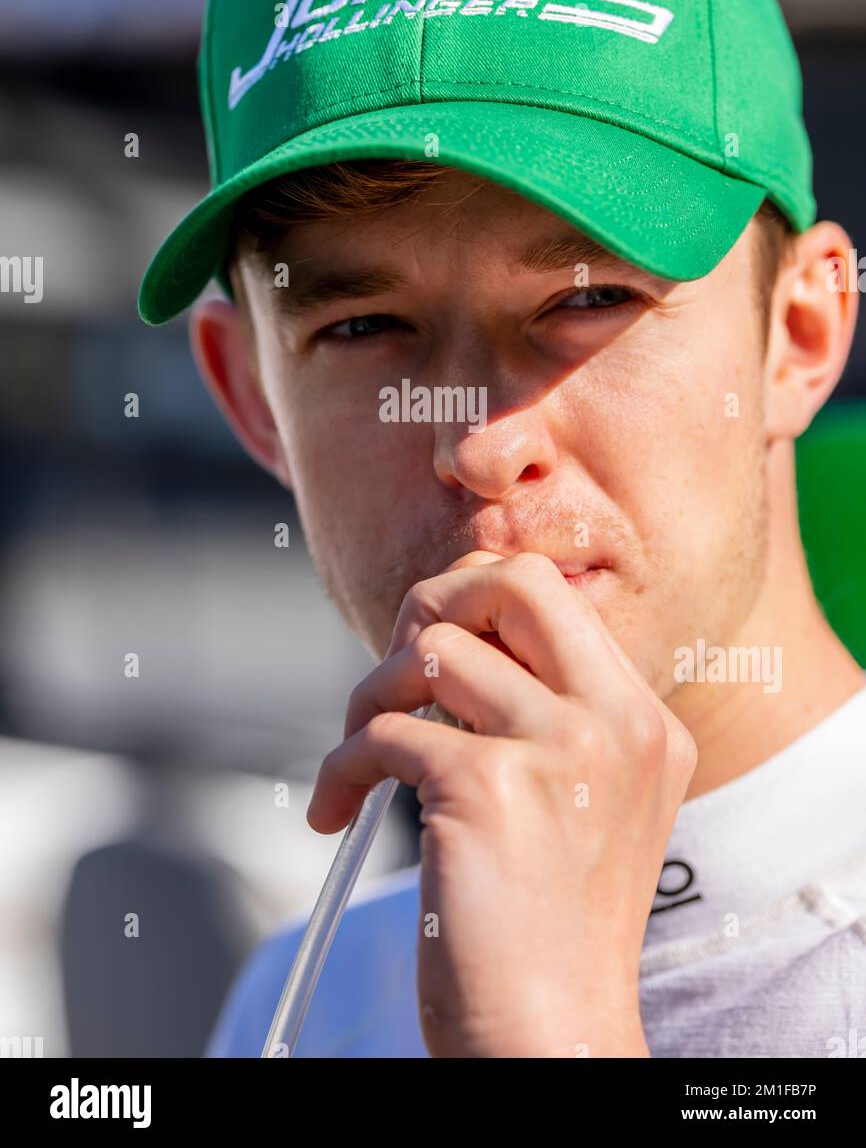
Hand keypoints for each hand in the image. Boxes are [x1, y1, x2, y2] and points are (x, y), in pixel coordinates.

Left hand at [306, 551, 696, 1057]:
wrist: (553, 1038)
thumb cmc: (549, 931)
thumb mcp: (585, 804)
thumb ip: (546, 717)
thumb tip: (447, 639)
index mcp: (644, 721)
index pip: (552, 594)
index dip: (473, 601)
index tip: (429, 648)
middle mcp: (616, 723)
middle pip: (511, 582)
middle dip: (431, 605)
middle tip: (396, 665)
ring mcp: (559, 750)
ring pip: (430, 651)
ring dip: (369, 695)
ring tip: (361, 753)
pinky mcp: (490, 789)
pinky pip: (384, 732)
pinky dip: (342, 766)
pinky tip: (337, 810)